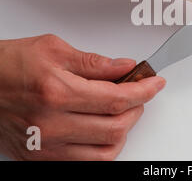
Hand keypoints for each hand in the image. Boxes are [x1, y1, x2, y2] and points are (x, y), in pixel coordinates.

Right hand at [0, 34, 165, 159]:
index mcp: (57, 92)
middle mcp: (52, 124)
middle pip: (116, 127)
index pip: (117, 98)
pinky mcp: (41, 158)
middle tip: (140, 93)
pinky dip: (104, 148)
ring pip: (106, 151)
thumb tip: (125, 66)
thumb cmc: (11, 64)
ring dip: (124, 130)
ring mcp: (46, 146)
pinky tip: (105, 130)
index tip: (156, 83)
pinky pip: (86, 163)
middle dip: (138, 108)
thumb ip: (95, 62)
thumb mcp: (54, 49)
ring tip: (123, 111)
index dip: (144, 90)